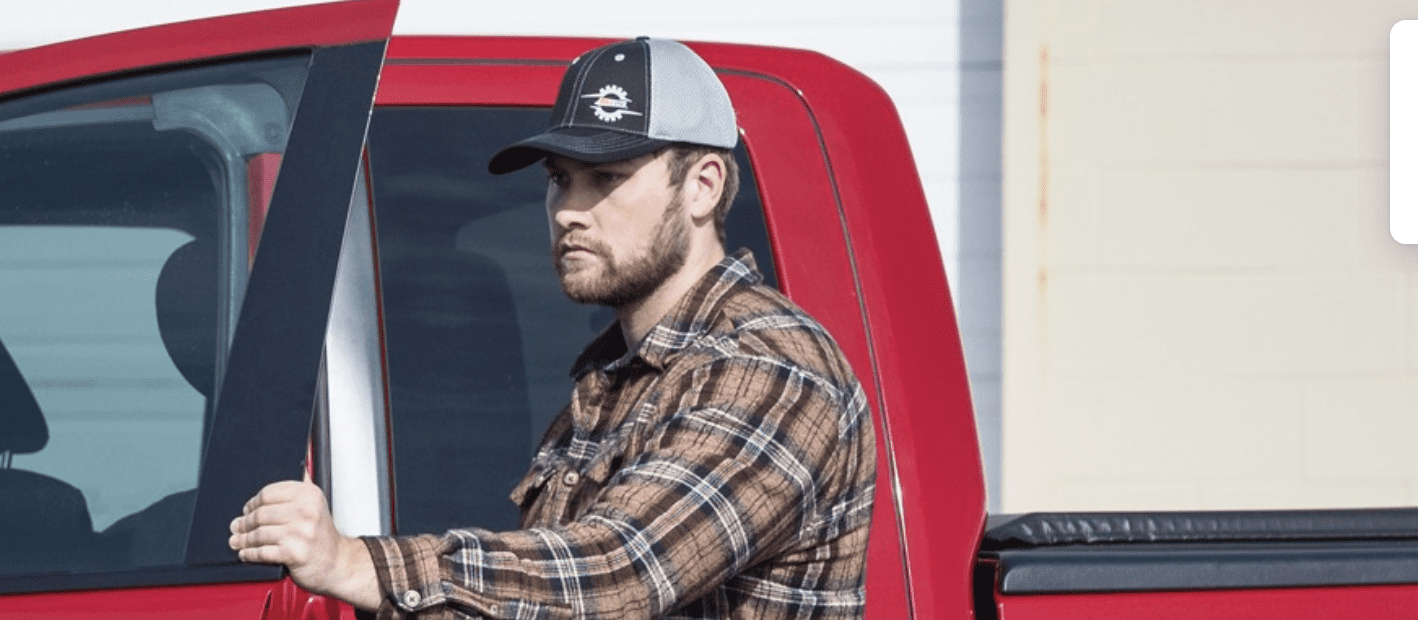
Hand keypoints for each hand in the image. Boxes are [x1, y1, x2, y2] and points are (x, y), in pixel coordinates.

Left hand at [229, 480, 381, 610]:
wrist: (338, 563)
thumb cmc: (323, 538)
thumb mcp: (315, 507)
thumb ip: (295, 494)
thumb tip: (266, 490)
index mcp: (309, 495)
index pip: (268, 493)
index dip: (252, 503)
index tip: (247, 510)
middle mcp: (306, 511)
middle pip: (260, 513)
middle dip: (244, 522)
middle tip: (237, 526)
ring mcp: (301, 532)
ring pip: (259, 533)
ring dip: (243, 539)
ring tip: (237, 541)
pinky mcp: (294, 552)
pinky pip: (262, 551)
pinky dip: (250, 553)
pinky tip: (246, 553)